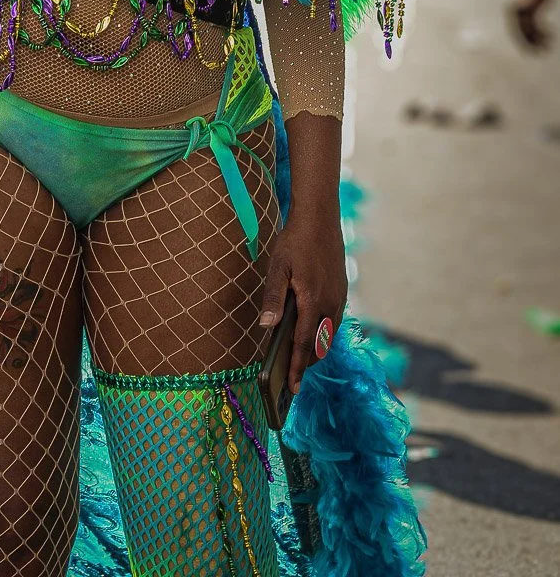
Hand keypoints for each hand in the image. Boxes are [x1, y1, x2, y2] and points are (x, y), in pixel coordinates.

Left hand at [259, 210, 346, 393]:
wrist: (320, 218)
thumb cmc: (295, 241)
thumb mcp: (278, 267)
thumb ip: (273, 298)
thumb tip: (267, 326)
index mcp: (312, 300)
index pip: (303, 344)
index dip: (297, 368)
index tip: (292, 389)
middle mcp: (330, 304)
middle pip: (318, 345)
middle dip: (306, 364)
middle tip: (293, 379)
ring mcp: (338, 298)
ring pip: (328, 335)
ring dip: (315, 350)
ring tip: (300, 361)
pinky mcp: (342, 291)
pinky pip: (333, 321)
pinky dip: (323, 334)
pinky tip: (313, 334)